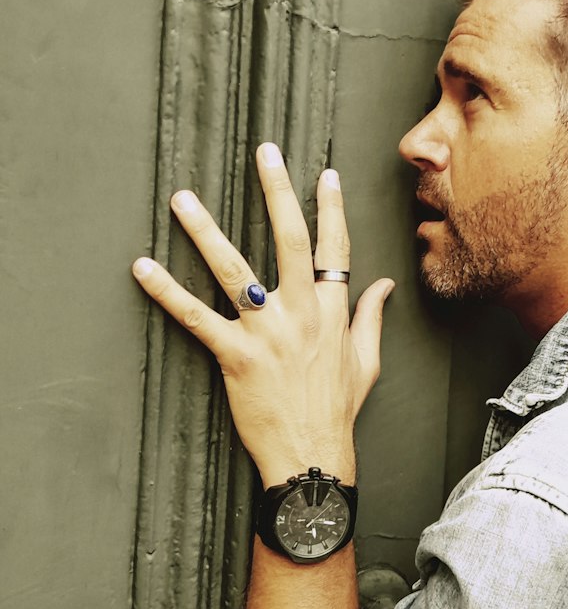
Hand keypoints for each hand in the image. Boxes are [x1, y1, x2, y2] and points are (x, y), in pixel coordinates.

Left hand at [131, 143, 393, 486]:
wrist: (312, 456)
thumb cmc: (337, 411)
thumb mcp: (367, 361)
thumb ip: (370, 317)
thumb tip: (382, 284)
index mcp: (333, 312)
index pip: (334, 248)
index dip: (331, 208)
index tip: (325, 174)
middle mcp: (301, 314)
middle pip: (289, 240)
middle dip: (277, 192)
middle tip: (265, 152)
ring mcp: (266, 333)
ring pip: (234, 270)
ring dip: (205, 231)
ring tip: (183, 199)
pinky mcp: (235, 357)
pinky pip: (196, 318)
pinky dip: (167, 292)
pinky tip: (144, 267)